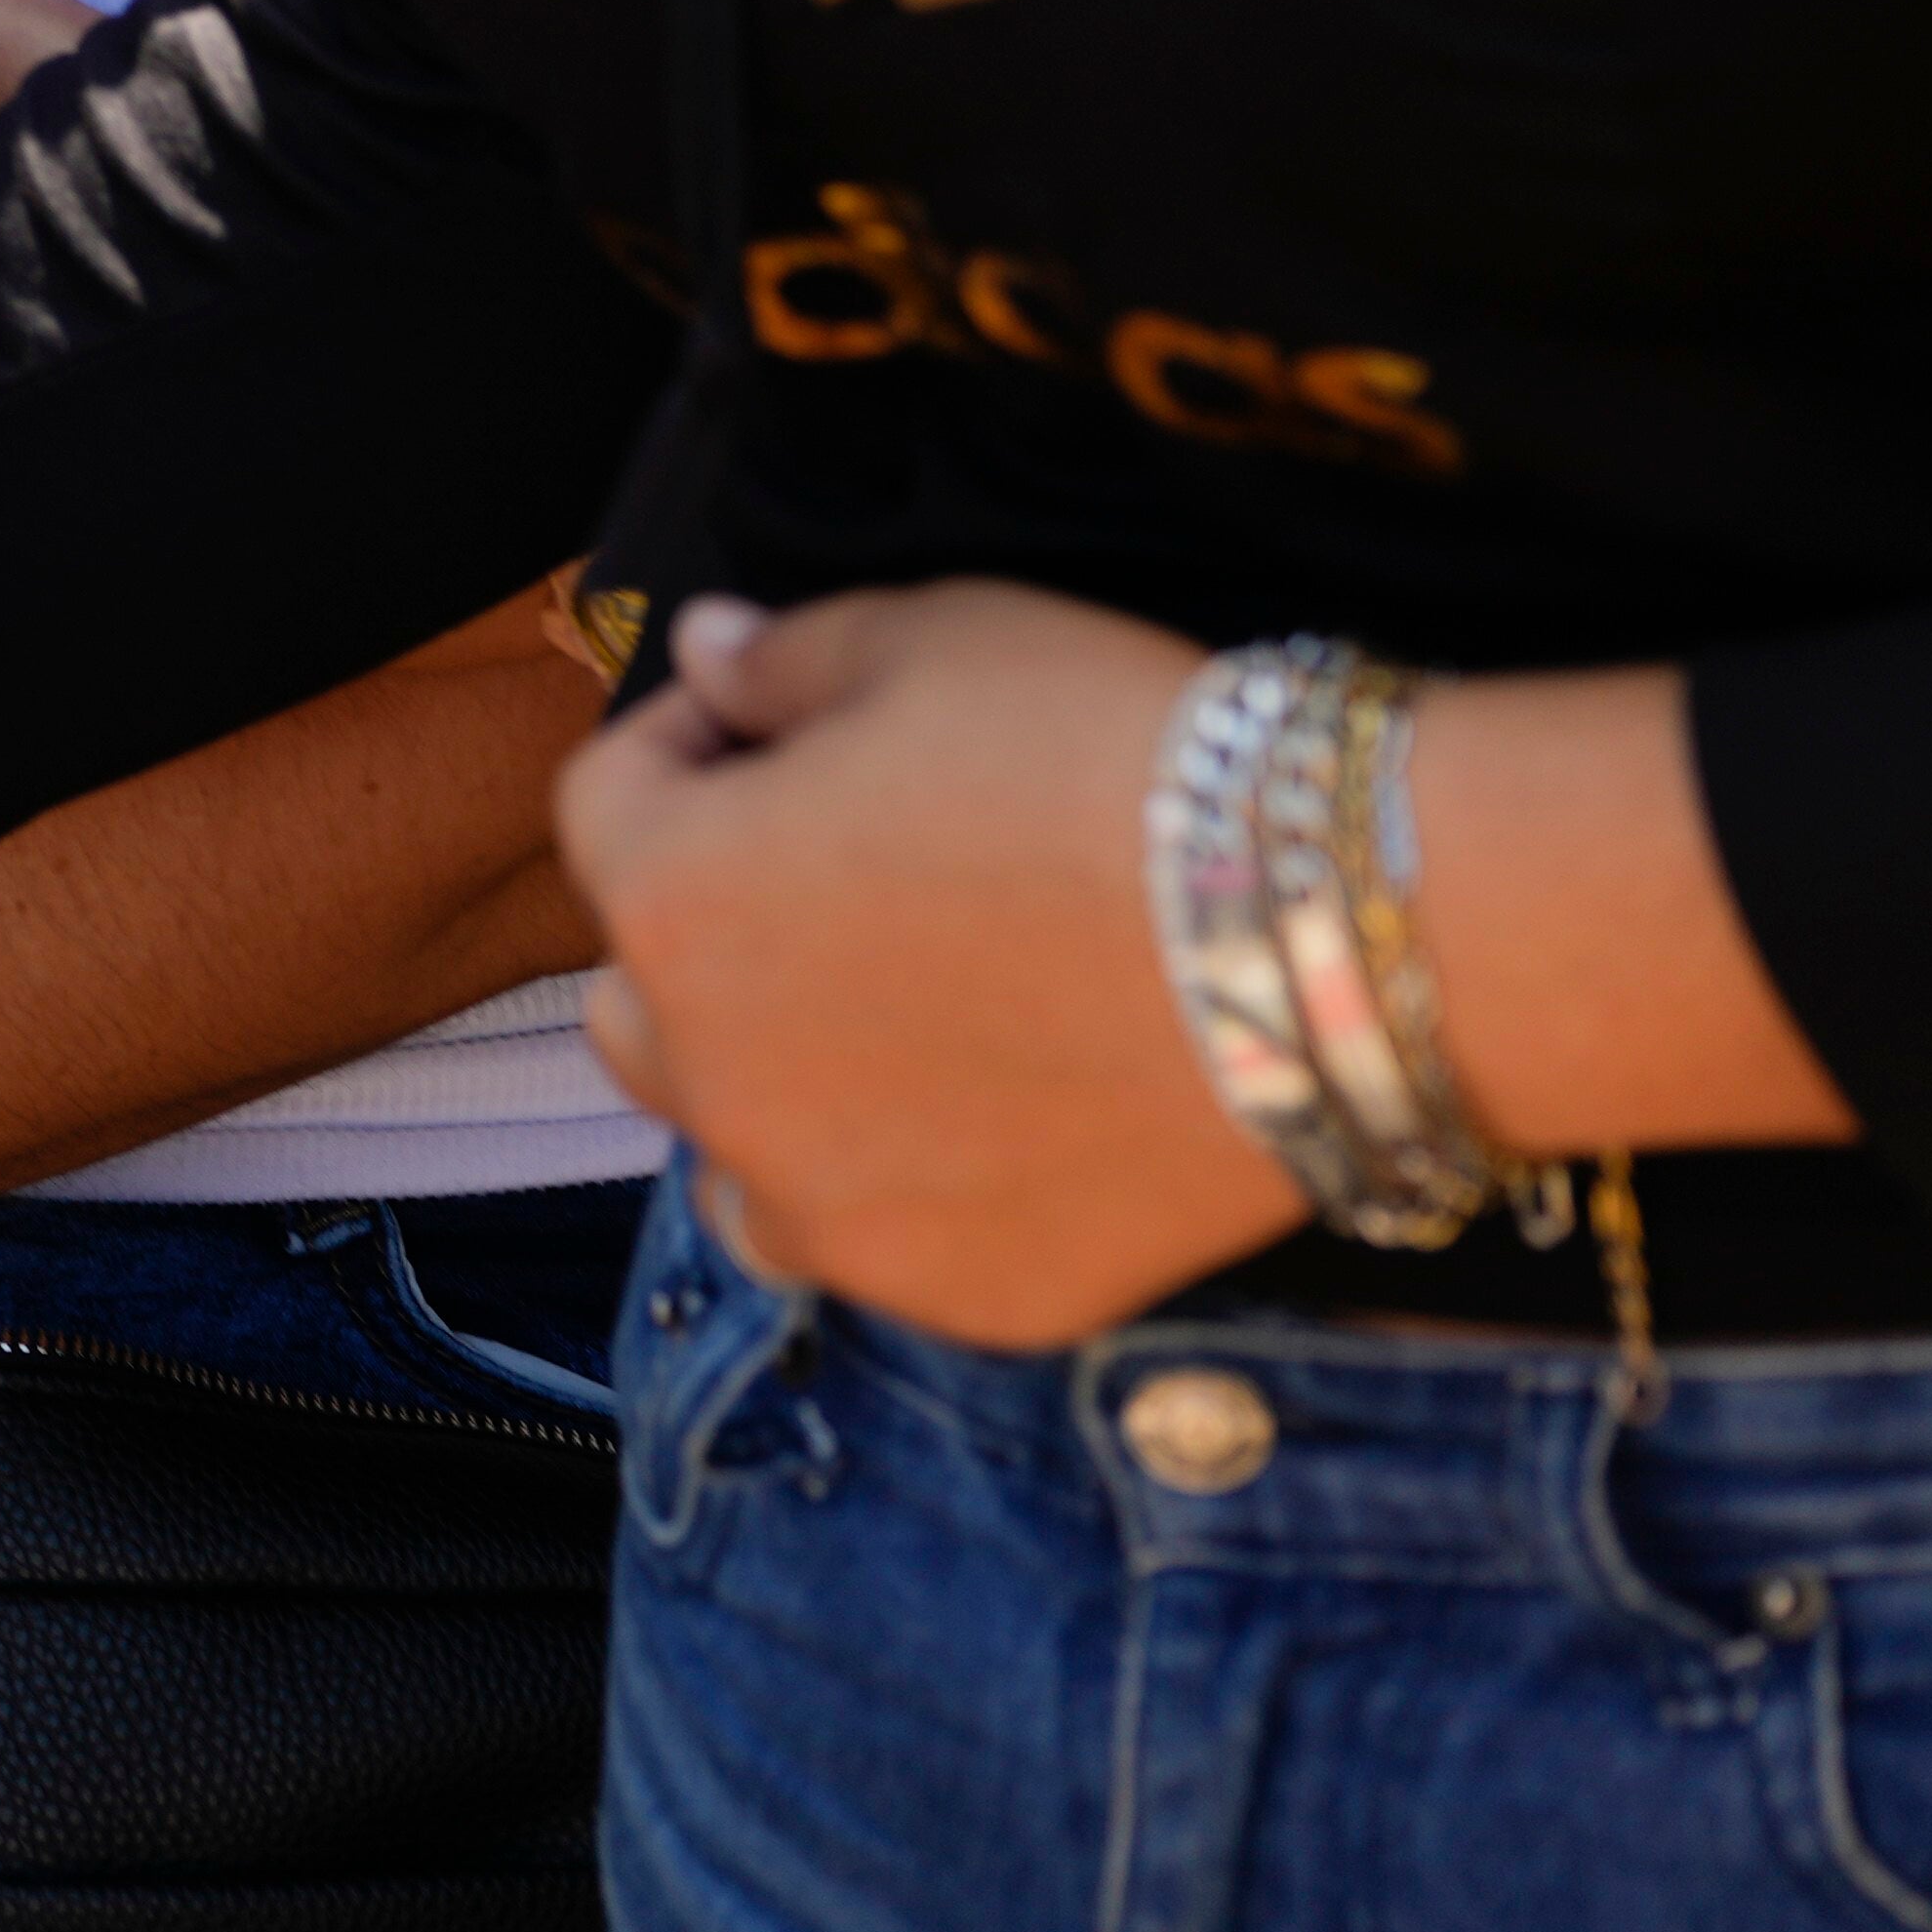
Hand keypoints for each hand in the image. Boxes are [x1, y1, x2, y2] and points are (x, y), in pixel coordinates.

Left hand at [550, 580, 1284, 1345]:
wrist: (1326, 933)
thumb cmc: (1108, 758)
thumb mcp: (928, 639)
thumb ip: (778, 660)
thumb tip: (709, 653)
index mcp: (670, 903)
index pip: (604, 805)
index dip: (684, 748)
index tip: (771, 727)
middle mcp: (714, 1079)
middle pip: (641, 995)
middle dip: (708, 924)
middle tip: (841, 874)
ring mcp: (831, 1208)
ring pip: (733, 1147)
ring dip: (778, 1080)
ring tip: (904, 1012)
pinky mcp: (956, 1292)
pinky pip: (871, 1239)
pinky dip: (898, 1183)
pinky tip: (996, 1110)